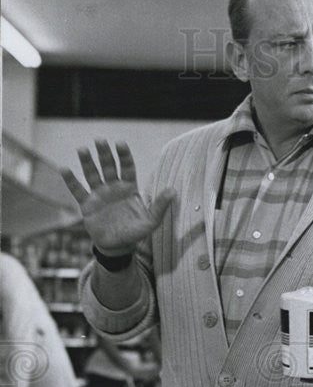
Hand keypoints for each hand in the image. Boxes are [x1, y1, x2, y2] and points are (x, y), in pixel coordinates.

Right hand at [61, 140, 174, 255]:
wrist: (117, 246)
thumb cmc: (135, 232)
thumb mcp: (151, 221)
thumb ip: (160, 206)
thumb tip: (173, 191)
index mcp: (129, 188)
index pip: (126, 167)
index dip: (124, 155)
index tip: (120, 143)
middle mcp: (113, 187)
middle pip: (108, 166)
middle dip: (104, 153)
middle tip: (100, 140)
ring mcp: (99, 194)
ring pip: (92, 174)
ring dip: (87, 162)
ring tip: (82, 149)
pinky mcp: (87, 204)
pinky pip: (78, 190)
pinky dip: (71, 181)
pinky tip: (64, 169)